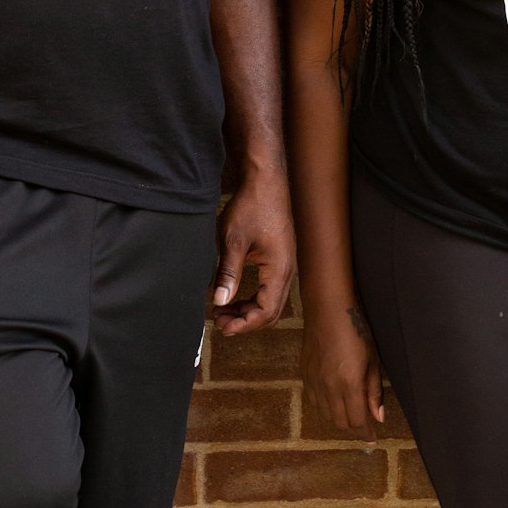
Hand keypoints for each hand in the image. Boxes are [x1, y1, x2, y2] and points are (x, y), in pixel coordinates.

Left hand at [212, 168, 294, 335]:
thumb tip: (219, 302)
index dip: (244, 324)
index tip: (223, 327)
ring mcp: (285, 264)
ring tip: (222, 310)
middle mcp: (288, 270)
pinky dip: (251, 297)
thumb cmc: (252, 205)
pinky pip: (269, 288)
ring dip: (248, 309)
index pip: (266, 311)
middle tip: (219, 322)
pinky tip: (232, 294)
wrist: (265, 180)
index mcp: (280, 268)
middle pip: (271, 311)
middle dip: (245, 321)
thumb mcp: (233, 240)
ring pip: (270, 301)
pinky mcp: (279, 258)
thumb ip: (228, 273)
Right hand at [302, 304, 384, 442]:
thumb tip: (378, 417)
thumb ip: (374, 391)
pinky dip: (324, 409)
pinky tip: (332, 404)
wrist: (327, 310)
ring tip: (349, 418)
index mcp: (349, 384)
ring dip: (338, 421)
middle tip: (363, 428)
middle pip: (340, 423)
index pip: (357, 421)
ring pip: (324, 415)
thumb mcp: (373, 360)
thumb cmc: (356, 331)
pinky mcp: (304, 375)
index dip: (366, 433)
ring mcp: (314, 382)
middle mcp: (329, 388)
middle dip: (353, 430)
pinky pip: (313, 402)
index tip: (373, 439)